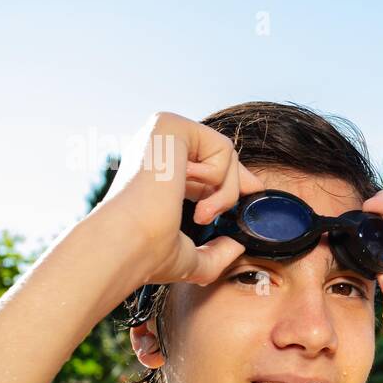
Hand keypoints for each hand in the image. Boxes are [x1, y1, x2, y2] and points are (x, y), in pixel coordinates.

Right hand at [97, 111, 262, 286]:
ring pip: (225, 155)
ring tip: (200, 215)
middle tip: (223, 210)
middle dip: (234, 185)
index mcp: (155, 170)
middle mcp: (155, 146)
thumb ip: (214, 253)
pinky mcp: (170, 124)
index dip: (231, 180)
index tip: (254, 193)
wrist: (129, 243)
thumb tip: (237, 246)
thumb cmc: (148, 254)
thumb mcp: (189, 258)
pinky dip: (219, 179)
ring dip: (225, 193)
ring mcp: (161, 133)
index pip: (204, 165)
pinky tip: (191, 194)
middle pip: (219, 156)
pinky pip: (223, 147)